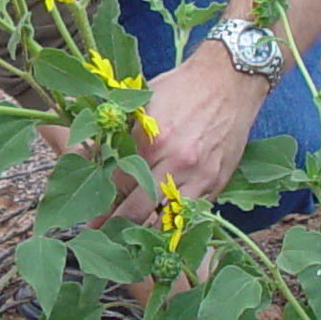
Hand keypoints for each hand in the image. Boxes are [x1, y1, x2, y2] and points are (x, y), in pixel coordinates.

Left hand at [111, 40, 271, 221]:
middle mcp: (176, 162)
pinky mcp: (217, 182)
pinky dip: (174, 222)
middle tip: (100, 236)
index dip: (101, 202)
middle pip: (138, 207)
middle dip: (116, 225)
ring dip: (145, 230)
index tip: (90, 218)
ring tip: (127, 239)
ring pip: (166, 218)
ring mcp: (199, 176)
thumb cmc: (183, 87)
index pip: (118, 182)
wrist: (230, 80)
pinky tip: (159, 229)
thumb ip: (122, 131)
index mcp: (153, 141)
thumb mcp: (145, 101)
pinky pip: (191, 213)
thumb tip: (93, 156)